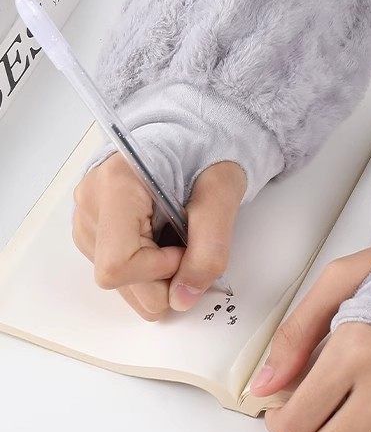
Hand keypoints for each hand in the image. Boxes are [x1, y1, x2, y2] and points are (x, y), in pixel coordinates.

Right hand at [72, 153, 245, 319]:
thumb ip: (210, 247)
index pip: (118, 264)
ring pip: (117, 282)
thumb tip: (183, 299)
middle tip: (191, 245)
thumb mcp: (222, 193)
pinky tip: (164, 239)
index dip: (160, 270)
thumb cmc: (206, 151)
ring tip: (177, 236)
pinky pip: (118, 271)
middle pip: (116, 279)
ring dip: (156, 274)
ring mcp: (87, 219)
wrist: (193, 133)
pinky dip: (148, 267)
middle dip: (163, 278)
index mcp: (117, 183)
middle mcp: (90, 202)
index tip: (187, 247)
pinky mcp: (93, 230)